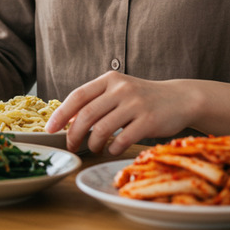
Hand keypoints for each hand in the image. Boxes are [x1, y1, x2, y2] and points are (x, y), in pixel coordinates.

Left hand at [44, 71, 192, 154]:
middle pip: (86, 114)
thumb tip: (68, 121)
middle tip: (70, 145)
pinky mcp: (148, 120)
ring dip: (93, 144)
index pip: (78, 96)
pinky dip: (112, 148)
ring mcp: (135, 104)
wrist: (180, 98)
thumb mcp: (120, 90)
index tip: (50, 129)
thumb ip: (97, 101)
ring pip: (102, 129)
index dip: (61, 114)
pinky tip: (111, 150)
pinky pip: (122, 139)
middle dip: (73, 134)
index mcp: (110, 79)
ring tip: (93, 148)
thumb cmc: (144, 98)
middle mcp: (121, 89)